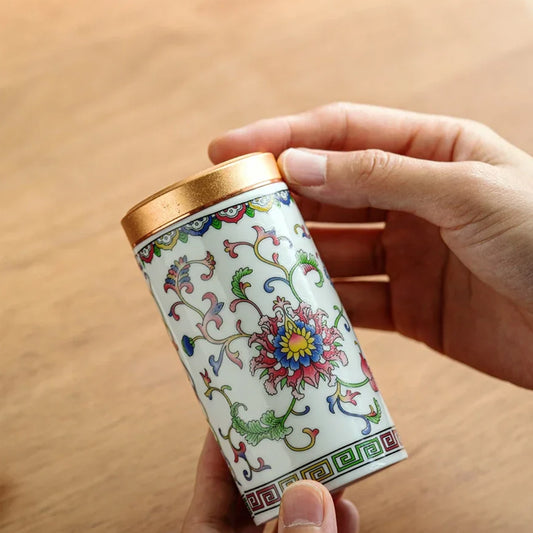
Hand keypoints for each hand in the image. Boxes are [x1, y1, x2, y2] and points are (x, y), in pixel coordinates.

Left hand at [182, 432, 358, 532]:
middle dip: (286, 456)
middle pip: (259, 487)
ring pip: (293, 513)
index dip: (227, 435)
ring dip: (318, 488)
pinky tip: (347, 509)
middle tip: (305, 421)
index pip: (214, 474)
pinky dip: (333, 525)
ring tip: (338, 457)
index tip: (246, 400)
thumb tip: (310, 491)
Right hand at [209, 103, 532, 387]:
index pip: (342, 134)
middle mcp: (414, 200)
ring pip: (335, 250)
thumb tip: (298, 163)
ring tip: (247, 263)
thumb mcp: (464, 191)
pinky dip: (324, 305)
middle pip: (330, 192)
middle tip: (225, 213)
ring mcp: (408, 255)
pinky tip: (293, 307)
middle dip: (280, 200)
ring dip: (295, 256)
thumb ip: (379, 176)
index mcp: (432, 152)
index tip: (227, 151)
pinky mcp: (410, 307)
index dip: (282, 138)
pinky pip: (354, 301)